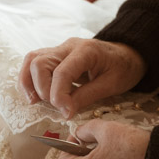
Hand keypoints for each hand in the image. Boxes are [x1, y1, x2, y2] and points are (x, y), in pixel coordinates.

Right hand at [18, 37, 146, 117]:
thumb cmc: (124, 68)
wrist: (128, 54)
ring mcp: (61, 49)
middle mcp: (69, 46)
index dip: (59, 95)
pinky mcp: (56, 55)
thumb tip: (64, 111)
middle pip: (40, 63)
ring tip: (35, 102)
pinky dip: (30, 79)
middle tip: (54, 107)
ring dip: (29, 82)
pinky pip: (35, 62)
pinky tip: (35, 95)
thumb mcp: (112, 84)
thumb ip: (86, 96)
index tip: (65, 113)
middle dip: (42, 89)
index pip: (62, 72)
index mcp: (86, 51)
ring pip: (32, 60)